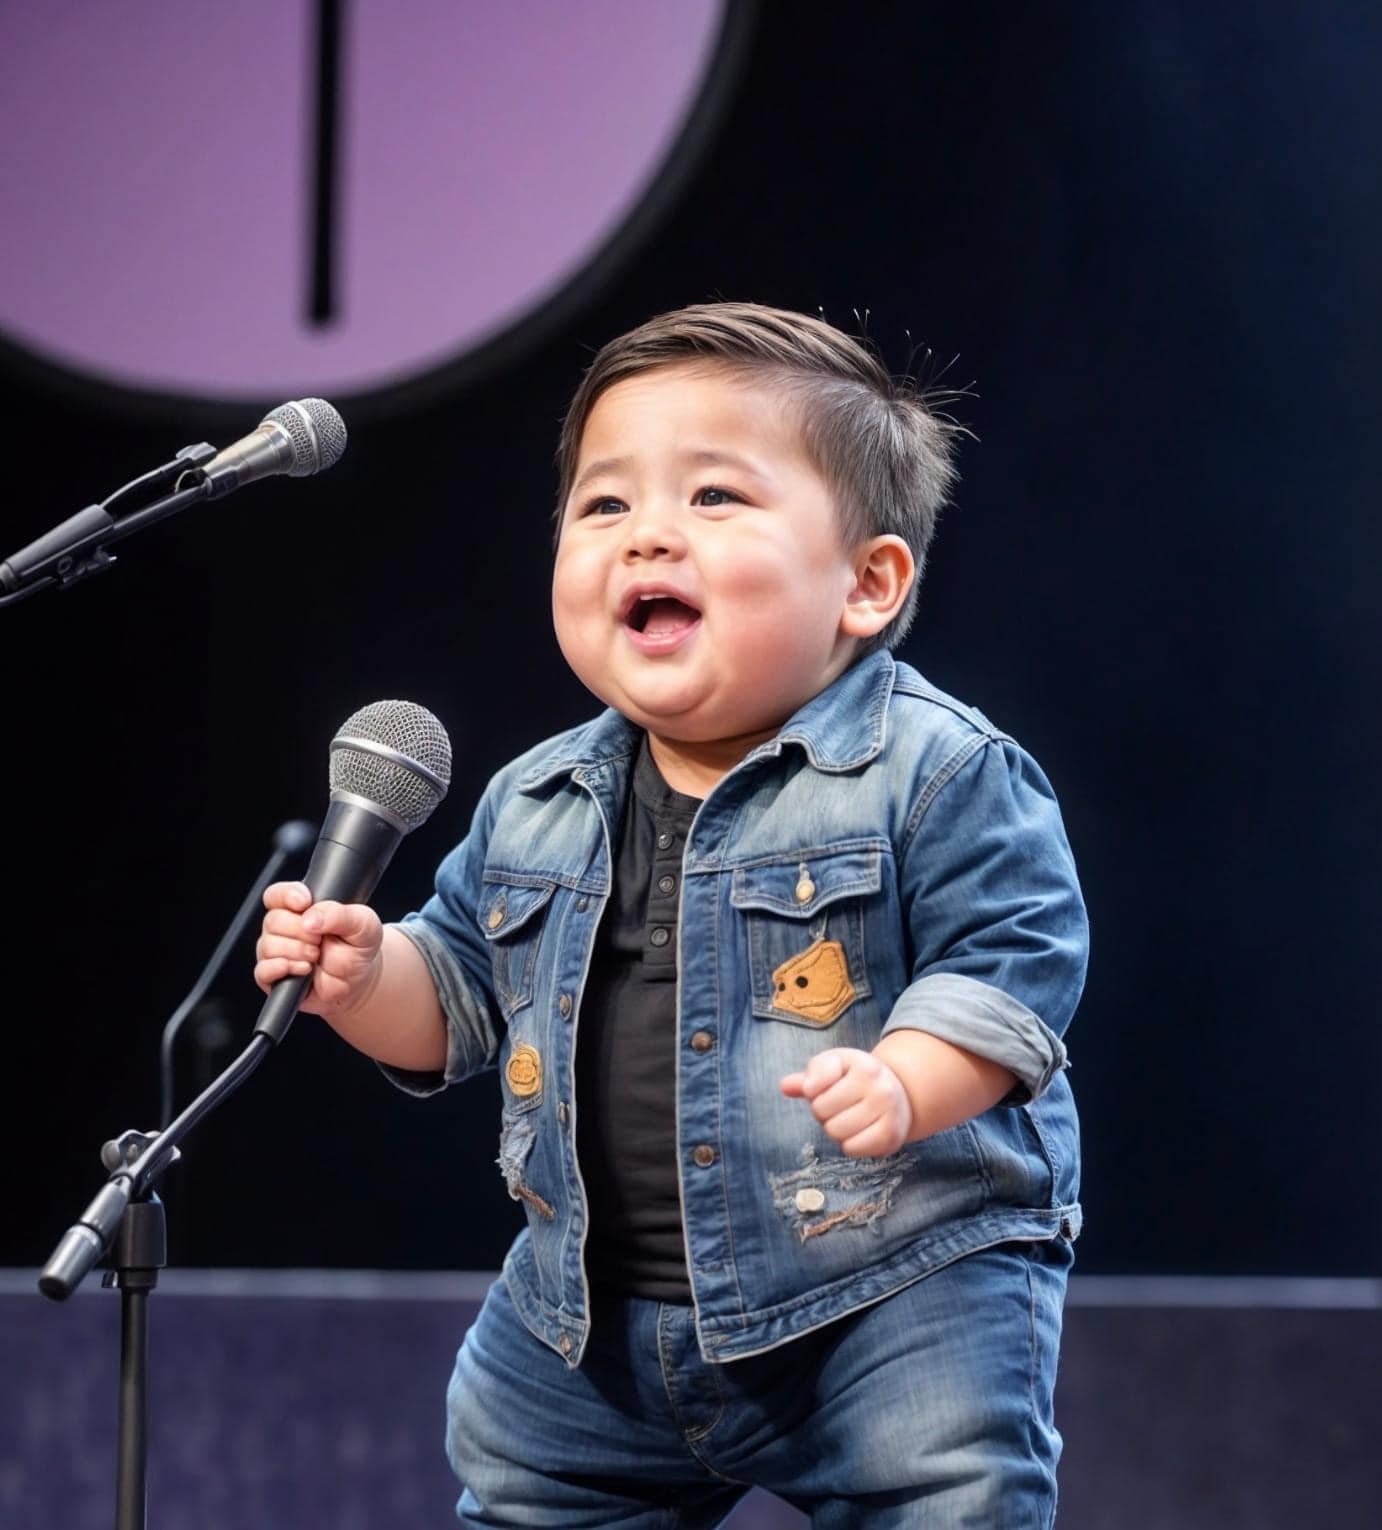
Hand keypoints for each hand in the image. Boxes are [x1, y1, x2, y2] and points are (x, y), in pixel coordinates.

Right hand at [253, 881, 382, 1019]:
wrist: (359, 982)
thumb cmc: (359, 948)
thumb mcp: (363, 924)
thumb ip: (340, 914)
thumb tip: (310, 919)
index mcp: (302, 908)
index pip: (278, 894)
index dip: (287, 896)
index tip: (305, 903)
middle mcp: (284, 927)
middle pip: (273, 920)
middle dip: (301, 932)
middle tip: (321, 940)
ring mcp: (276, 951)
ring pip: (268, 946)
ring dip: (297, 953)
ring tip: (316, 957)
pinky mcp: (273, 976)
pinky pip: (262, 970)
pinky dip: (281, 969)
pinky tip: (302, 970)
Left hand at [780, 1047, 913, 1156]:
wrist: (900, 1093)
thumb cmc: (858, 1077)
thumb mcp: (836, 1065)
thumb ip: (810, 1075)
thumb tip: (785, 1086)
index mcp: (863, 1065)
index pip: (813, 1088)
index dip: (812, 1090)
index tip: (826, 1086)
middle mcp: (880, 1087)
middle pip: (822, 1113)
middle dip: (824, 1112)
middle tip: (841, 1105)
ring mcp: (889, 1113)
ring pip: (836, 1133)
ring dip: (836, 1129)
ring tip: (850, 1117)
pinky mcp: (892, 1137)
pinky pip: (851, 1149)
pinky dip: (850, 1144)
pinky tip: (859, 1131)